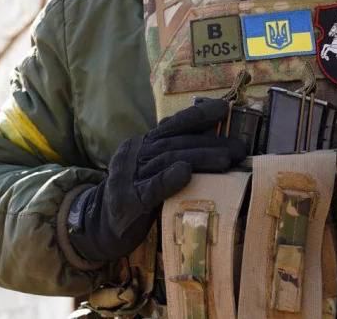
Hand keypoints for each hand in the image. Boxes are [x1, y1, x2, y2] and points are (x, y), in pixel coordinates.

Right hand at [68, 98, 246, 261]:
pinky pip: (149, 188)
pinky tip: (185, 173)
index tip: (224, 109)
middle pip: (176, 142)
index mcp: (144, 144)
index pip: (173, 125)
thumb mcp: (153, 171)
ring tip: (226, 160)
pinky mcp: (127, 202)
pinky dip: (168, 179)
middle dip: (210, 143)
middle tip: (239, 149)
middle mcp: (136, 154)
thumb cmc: (135, 197)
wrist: (97, 227)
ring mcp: (129, 176)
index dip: (198, 115)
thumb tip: (217, 143)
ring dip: (200, 158)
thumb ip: (177, 156)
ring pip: (167, 160)